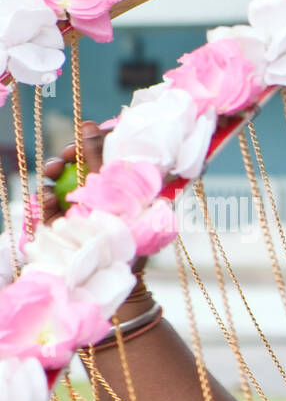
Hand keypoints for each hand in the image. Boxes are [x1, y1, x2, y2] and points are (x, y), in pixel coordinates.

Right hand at [42, 121, 153, 318]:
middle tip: (62, 158)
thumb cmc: (126, 234)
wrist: (117, 276)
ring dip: (50, 178)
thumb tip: (90, 125)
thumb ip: (102, 160)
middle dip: (63, 158)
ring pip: (55, 184)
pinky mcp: (60, 226)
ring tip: (52, 178)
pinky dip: (43, 202)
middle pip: (72, 166)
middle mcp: (96, 195)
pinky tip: (47, 204)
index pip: (99, 155)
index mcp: (117, 186)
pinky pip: (45, 208)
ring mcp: (76, 210)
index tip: (84, 134)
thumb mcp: (118, 195)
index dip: (88, 142)